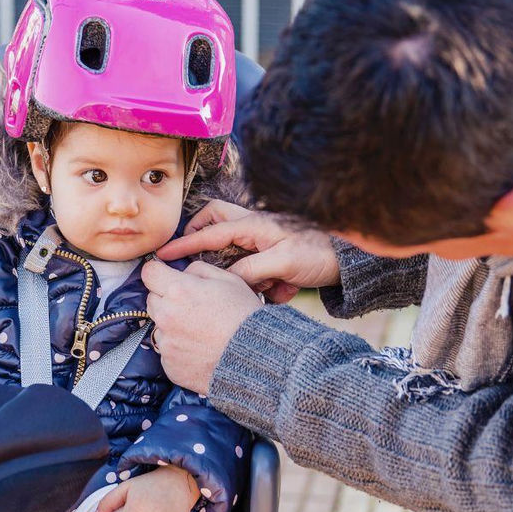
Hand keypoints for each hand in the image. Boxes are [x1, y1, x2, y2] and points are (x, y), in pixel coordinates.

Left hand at [142, 260, 260, 394]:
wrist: (254, 359)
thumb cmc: (244, 316)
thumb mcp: (228, 280)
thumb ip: (198, 270)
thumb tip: (182, 271)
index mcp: (178, 290)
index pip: (149, 273)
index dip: (159, 273)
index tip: (166, 277)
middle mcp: (166, 316)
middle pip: (152, 300)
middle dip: (167, 300)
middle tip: (192, 307)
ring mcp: (166, 343)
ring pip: (159, 326)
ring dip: (172, 326)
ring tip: (199, 331)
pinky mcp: (169, 364)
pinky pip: (167, 351)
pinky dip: (178, 349)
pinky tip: (199, 349)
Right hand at [158, 200, 339, 302]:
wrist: (350, 261)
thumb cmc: (319, 255)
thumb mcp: (283, 264)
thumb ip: (250, 270)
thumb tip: (226, 280)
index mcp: (253, 226)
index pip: (210, 233)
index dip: (184, 244)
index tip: (162, 254)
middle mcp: (255, 228)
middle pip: (215, 220)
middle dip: (202, 236)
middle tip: (196, 257)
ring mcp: (263, 240)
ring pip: (234, 249)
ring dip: (240, 271)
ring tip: (264, 286)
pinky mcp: (273, 254)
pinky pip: (256, 267)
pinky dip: (264, 282)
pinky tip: (283, 291)